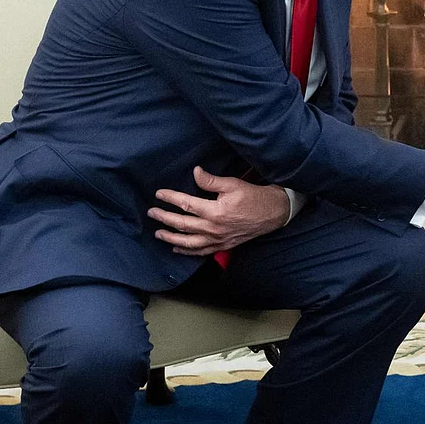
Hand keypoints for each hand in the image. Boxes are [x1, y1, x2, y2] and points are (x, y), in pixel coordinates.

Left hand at [149, 166, 290, 255]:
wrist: (272, 213)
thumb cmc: (254, 196)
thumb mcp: (233, 184)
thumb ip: (211, 181)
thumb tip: (195, 173)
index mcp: (215, 211)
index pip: (186, 204)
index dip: (170, 198)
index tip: (159, 194)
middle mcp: (213, 228)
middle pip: (182, 224)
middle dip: (164, 218)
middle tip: (152, 213)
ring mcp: (217, 239)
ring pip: (188, 241)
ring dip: (171, 237)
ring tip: (158, 232)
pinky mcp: (223, 245)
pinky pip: (201, 251)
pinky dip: (187, 251)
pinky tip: (177, 248)